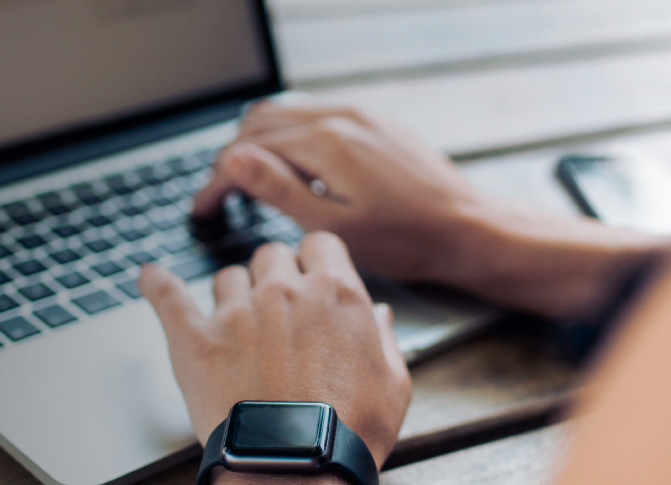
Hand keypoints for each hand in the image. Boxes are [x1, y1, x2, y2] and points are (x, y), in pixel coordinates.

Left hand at [138, 232, 411, 467]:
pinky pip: (167, 295)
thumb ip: (383, 339)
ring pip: (228, 276)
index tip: (312, 277)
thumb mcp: (393, 383)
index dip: (315, 261)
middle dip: (275, 275)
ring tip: (237, 323)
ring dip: (233, 292)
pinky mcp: (196, 339)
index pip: (319, 245)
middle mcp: (284, 292)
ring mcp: (236, 312)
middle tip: (278, 309)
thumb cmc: (349, 431)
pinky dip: (156, 283)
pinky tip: (149, 276)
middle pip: (271, 254)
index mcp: (335, 294)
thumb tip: (376, 314)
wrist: (298, 465)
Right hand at [193, 100, 490, 282]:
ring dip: (256, 142)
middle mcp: (342, 116)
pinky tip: (289, 166)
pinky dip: (288, 135)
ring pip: (285, 113)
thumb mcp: (334, 228)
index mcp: (327, 142)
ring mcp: (360, 115)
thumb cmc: (409, 239)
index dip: (217, 182)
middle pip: (260, 122)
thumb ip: (280, 191)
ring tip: (245, 181)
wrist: (469, 227)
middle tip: (217, 196)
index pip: (248, 151)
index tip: (202, 209)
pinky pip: (314, 114)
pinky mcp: (374, 121)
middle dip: (230, 157)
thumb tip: (234, 161)